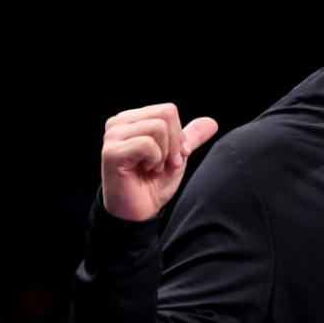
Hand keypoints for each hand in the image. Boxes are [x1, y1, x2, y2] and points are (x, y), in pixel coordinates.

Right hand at [100, 103, 218, 221]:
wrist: (139, 212)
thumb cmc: (153, 184)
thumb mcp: (177, 157)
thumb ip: (191, 137)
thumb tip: (212, 122)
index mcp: (131, 120)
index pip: (168, 110)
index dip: (179, 136)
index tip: (173, 158)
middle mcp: (118, 123)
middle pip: (166, 114)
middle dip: (174, 144)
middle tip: (165, 164)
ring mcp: (112, 136)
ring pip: (158, 127)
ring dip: (164, 154)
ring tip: (153, 168)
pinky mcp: (111, 152)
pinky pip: (148, 144)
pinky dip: (154, 160)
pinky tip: (144, 171)